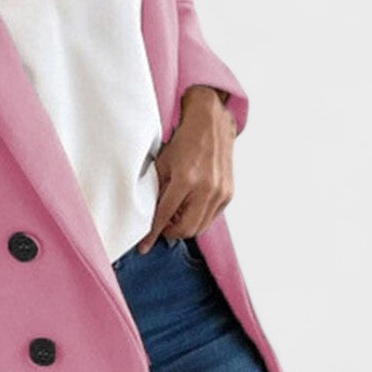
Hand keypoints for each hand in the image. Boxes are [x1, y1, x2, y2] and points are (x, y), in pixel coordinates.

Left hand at [137, 87, 235, 253]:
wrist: (210, 123)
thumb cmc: (182, 141)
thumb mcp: (162, 164)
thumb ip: (157, 192)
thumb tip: (149, 217)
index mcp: (186, 180)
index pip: (165, 217)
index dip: (152, 235)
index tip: (143, 247)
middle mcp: (206, 188)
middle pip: (186, 230)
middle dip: (170, 233)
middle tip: (161, 226)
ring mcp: (221, 192)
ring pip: (200, 227)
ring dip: (184, 226)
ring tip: (175, 213)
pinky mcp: (228, 193)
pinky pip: (210, 217)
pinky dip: (198, 218)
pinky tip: (189, 205)